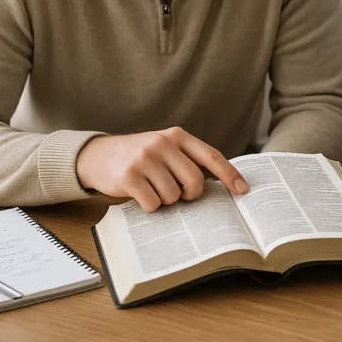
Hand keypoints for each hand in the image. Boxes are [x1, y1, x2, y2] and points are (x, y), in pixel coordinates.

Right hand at [76, 126, 247, 211]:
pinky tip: (140, 195)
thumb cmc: (139, 156)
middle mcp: (162, 143)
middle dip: (190, 194)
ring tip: (153, 189)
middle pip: (194, 181)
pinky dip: (150, 206)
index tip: (243, 190)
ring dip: (166, 200)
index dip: (230, 174)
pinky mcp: (129, 176)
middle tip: (179, 194)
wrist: (98, 155)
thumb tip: (221, 183)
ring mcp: (145, 159)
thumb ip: (187, 159)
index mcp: (177, 135)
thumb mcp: (164, 148)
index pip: (211, 155)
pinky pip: (153, 203)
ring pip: (173, 195)